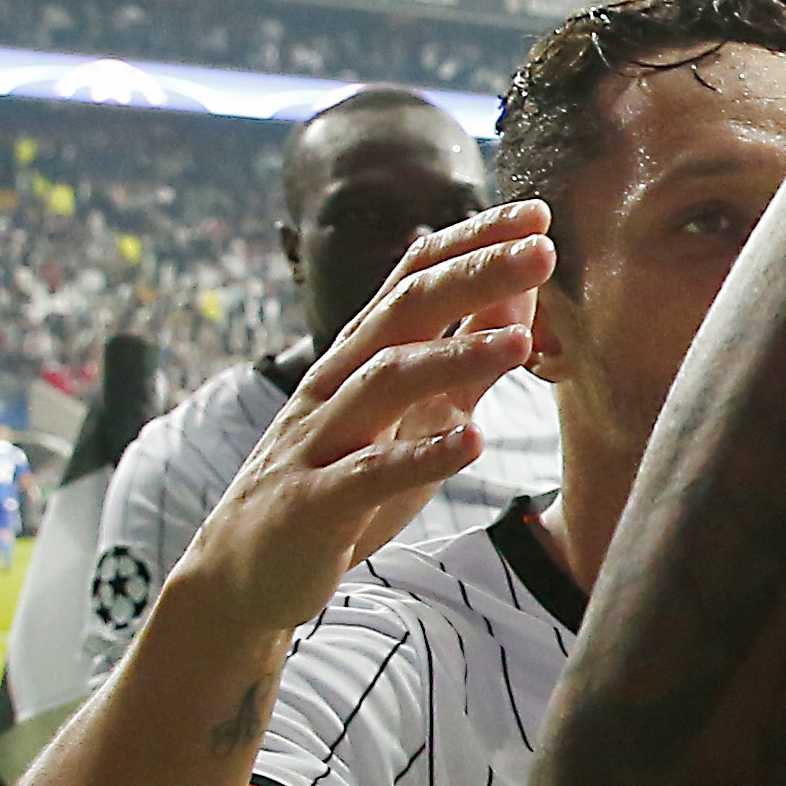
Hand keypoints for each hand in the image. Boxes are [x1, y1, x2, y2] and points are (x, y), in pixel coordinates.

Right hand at [171, 203, 551, 639]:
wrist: (244, 571)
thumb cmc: (341, 483)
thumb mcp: (414, 415)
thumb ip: (464, 360)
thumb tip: (518, 295)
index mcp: (361, 357)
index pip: (415, 279)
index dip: (472, 243)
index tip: (537, 213)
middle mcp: (337, 384)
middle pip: (404, 312)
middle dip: (473, 276)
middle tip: (541, 251)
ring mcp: (320, 441)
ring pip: (385, 383)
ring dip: (454, 357)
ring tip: (519, 342)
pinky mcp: (313, 504)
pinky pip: (366, 475)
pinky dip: (419, 456)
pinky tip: (471, 441)